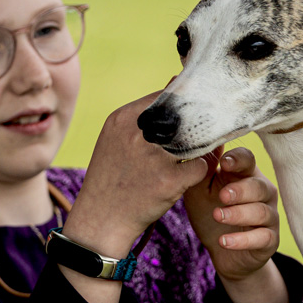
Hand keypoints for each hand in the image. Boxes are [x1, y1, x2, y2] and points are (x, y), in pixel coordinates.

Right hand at [60, 93, 208, 302]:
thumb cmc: (112, 178)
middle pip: (184, 117)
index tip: (189, 116)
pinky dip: (200, 171)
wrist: (101, 220)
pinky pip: (200, 166)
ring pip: (195, 141)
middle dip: (196, 126)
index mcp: (122, 120)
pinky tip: (190, 176)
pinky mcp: (168, 181)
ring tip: (195, 156)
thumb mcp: (115, 140)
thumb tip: (174, 82)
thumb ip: (142, 117)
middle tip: (201, 135)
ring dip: (201, 147)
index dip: (182, 106)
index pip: (165, 97)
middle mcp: (137, 135)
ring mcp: (153, 158)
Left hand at [183, 147, 288, 302]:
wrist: (220, 252)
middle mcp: (262, 193)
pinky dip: (242, 240)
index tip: (223, 163)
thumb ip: (203, 170)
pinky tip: (224, 241)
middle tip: (222, 196)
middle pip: (259, 186)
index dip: (238, 160)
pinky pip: (262, 238)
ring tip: (218, 216)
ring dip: (238, 214)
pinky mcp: (269, 240)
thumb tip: (206, 143)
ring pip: (261, 211)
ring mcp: (269, 216)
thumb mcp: (200, 191)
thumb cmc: (211, 213)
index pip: (248, 160)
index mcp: (245, 175)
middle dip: (241, 190)